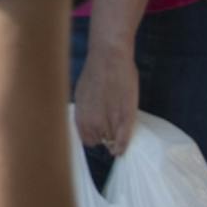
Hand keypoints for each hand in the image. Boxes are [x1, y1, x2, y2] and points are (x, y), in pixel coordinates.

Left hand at [73, 40, 139, 156]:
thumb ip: (86, 111)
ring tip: (117, 124)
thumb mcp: (82, 94)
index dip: (93, 137)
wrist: (109, 58)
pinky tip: (121, 149)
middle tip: (110, 125)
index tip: (99, 134)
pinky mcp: (126, 117)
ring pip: (112, 140)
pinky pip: (124, 139)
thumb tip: (90, 123)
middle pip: (100, 141)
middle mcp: (93, 122)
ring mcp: (110, 121)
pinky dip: (122, 146)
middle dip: (104, 136)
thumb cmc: (96, 73)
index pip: (86, 140)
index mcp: (80, 116)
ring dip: (114, 136)